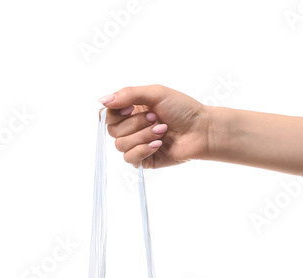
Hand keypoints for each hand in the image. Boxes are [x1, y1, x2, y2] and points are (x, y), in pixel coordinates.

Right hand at [99, 84, 217, 168]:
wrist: (200, 130)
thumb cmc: (182, 109)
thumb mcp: (155, 93)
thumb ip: (128, 94)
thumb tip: (102, 100)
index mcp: (132, 110)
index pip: (108, 114)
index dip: (115, 112)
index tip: (131, 108)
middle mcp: (132, 127)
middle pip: (112, 130)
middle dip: (134, 124)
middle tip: (155, 118)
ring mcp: (137, 145)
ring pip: (121, 145)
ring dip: (142, 136)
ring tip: (162, 131)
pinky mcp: (144, 160)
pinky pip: (130, 158)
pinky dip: (143, 149)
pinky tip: (158, 144)